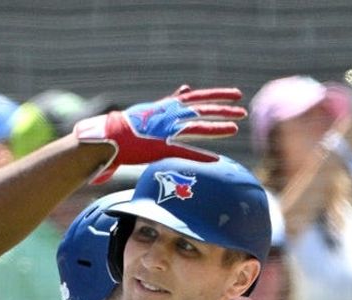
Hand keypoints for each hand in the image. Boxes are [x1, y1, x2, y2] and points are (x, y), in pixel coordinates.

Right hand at [74, 84, 245, 183]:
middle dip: (224, 108)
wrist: (108, 135)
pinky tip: (214, 160)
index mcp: (167, 106)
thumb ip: (170, 101)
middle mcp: (169, 115)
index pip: (197, 97)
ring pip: (198, 126)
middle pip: (202, 108)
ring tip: (236, 126)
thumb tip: (186, 87)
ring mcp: (166, 130)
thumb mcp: (150, 109)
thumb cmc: (125, 127)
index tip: (235, 94)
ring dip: (218, 126)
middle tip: (242, 110)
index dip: (217, 95)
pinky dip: (200, 156)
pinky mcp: (161, 147)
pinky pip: (184, 151)